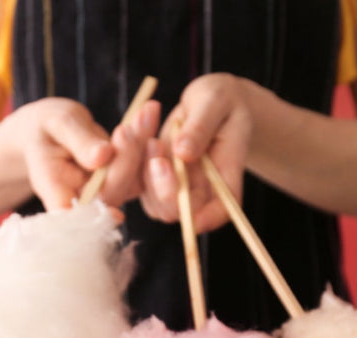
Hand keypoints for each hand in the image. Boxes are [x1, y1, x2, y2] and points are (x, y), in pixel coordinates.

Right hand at [6, 97, 160, 211]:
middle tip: (137, 120)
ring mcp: (105, 193)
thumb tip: (103, 156)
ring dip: (143, 144)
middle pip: (112, 192)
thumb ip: (78, 141)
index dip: (96, 219)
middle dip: (128, 156)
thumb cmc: (46, 128)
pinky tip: (149, 112)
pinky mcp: (122, 182)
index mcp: (56, 191)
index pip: (75, 217)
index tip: (117, 214)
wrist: (50, 131)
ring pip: (133, 180)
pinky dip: (147, 139)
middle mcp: (82, 199)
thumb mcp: (57, 125)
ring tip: (146, 110)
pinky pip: (142, 168)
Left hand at [142, 74, 252, 232]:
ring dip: (142, 167)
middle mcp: (199, 190)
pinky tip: (138, 124)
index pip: (218, 212)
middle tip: (155, 145)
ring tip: (147, 128)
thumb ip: (201, 127)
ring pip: (150, 198)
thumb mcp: (216, 103)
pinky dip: (130, 155)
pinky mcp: (151, 176)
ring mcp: (173, 185)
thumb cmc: (222, 100)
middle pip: (176, 210)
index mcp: (226, 178)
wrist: (209, 101)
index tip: (187, 206)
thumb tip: (183, 152)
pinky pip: (134, 178)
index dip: (205, 218)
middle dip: (162, 186)